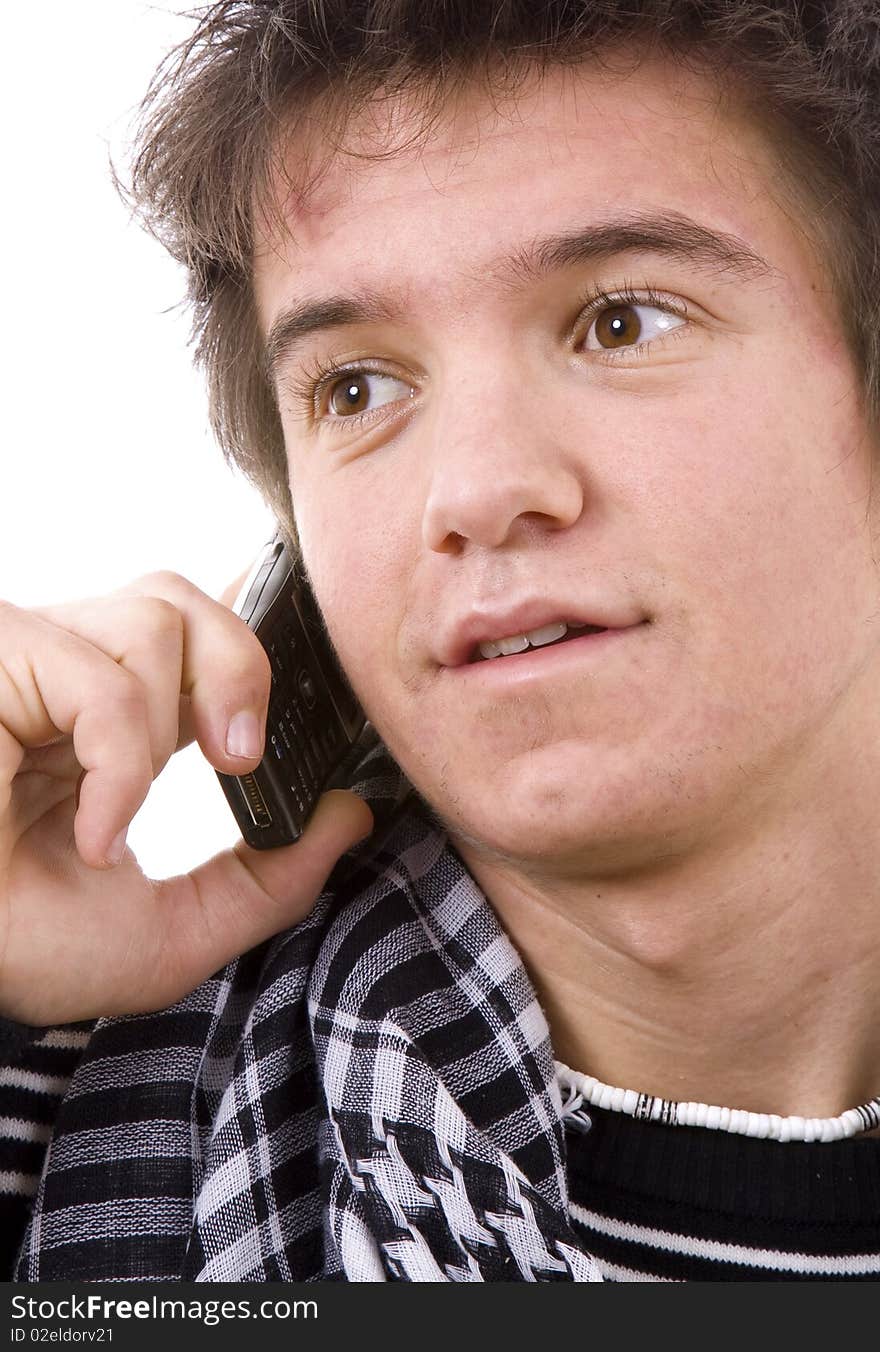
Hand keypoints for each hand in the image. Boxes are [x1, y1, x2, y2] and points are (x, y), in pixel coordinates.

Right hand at [0, 571, 372, 1024]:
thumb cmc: (23, 948)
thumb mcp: (175, 931)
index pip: (192, 634)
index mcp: (103, 719)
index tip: (305, 684)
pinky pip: (100, 682)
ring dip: (164, 730)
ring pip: (155, 616)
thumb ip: (268, 880)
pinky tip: (96, 831)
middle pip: (183, 597)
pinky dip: (120, 766)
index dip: (250, 638)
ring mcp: (27, 660)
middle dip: (241, 666)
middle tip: (242, 759)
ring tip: (124, 812)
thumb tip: (349, 817)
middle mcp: (64, 675)